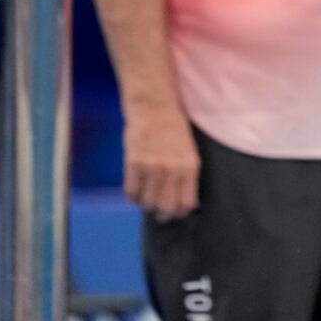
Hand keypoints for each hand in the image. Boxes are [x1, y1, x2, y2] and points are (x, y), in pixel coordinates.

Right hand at [124, 104, 200, 221]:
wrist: (153, 105)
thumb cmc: (172, 127)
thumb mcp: (188, 151)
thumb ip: (186, 175)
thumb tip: (182, 203)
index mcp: (189, 166)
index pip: (186, 204)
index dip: (179, 213)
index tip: (174, 212)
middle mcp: (172, 169)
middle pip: (167, 207)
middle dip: (163, 215)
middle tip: (159, 213)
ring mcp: (152, 167)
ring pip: (148, 202)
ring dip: (147, 204)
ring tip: (147, 198)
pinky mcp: (134, 163)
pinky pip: (131, 192)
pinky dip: (133, 197)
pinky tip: (136, 190)